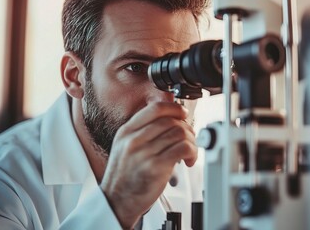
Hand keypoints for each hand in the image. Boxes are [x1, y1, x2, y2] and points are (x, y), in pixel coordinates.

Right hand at [100, 102, 196, 228]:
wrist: (117, 201)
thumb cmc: (125, 176)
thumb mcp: (124, 147)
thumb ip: (142, 131)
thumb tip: (170, 119)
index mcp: (126, 132)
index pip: (154, 108)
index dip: (174, 108)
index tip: (182, 113)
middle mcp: (133, 140)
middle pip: (170, 121)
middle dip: (186, 128)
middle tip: (189, 138)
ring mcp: (144, 153)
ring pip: (179, 133)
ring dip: (191, 141)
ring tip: (189, 152)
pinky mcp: (155, 167)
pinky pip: (183, 149)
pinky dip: (192, 152)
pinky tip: (188, 161)